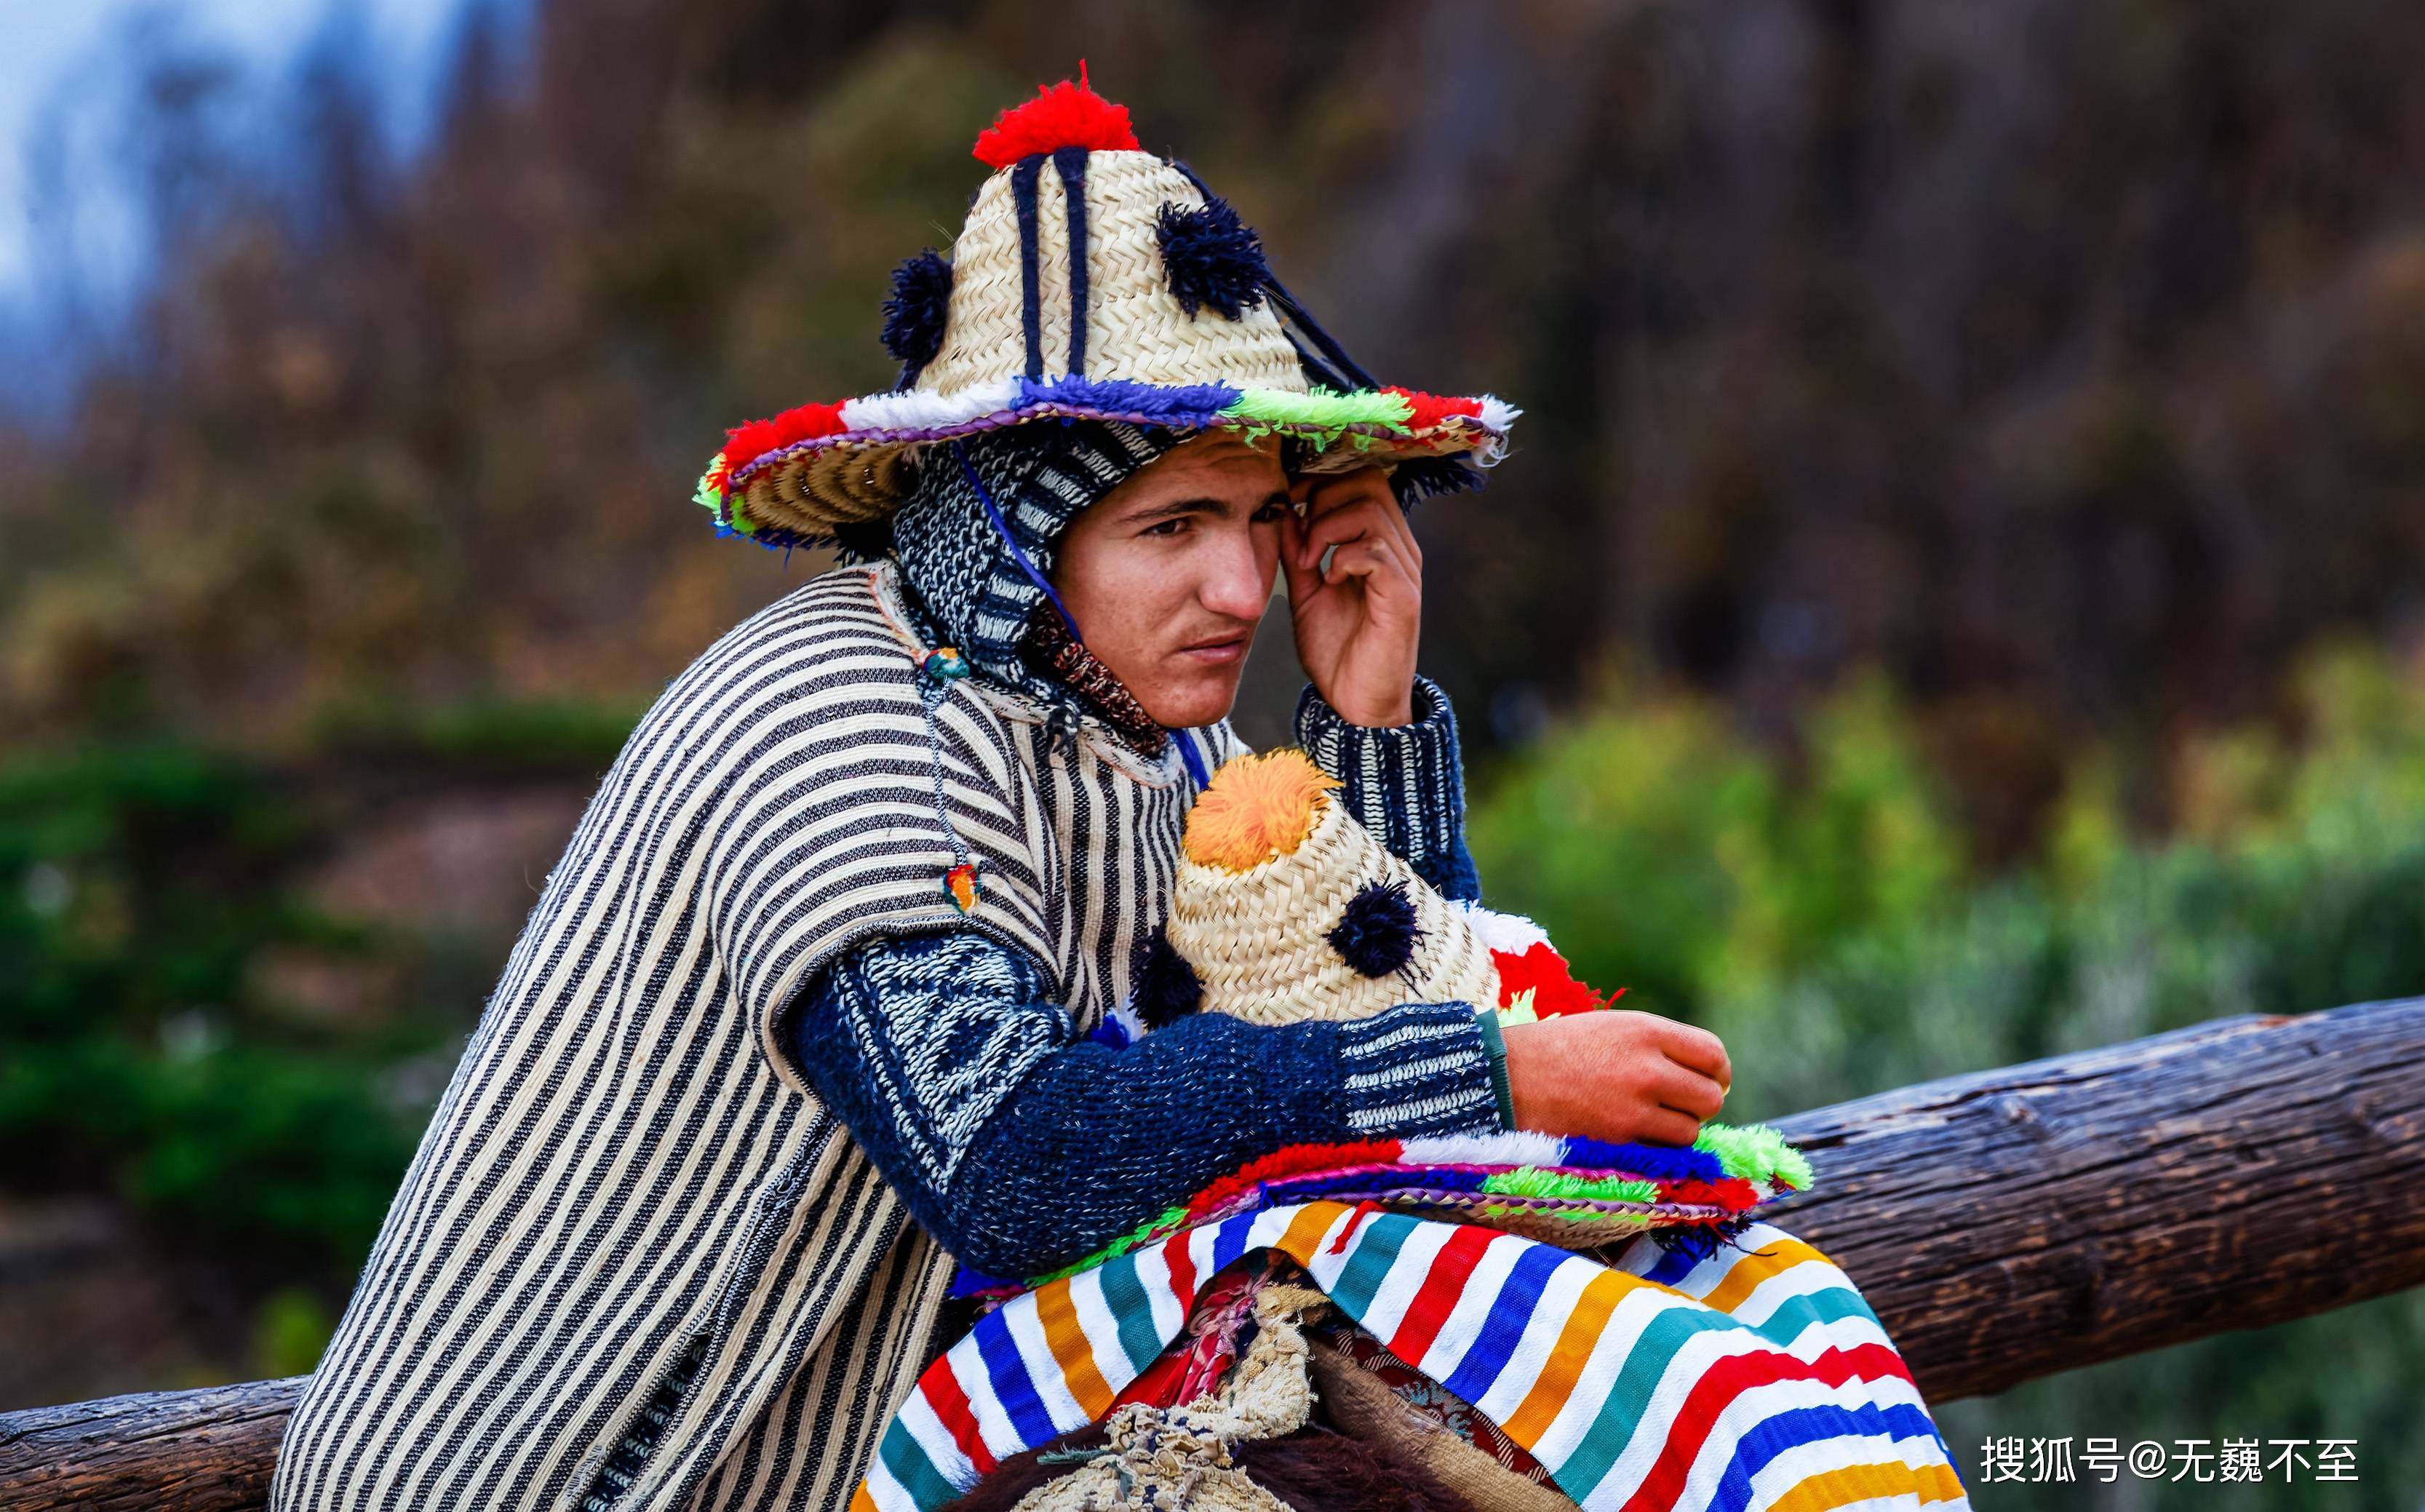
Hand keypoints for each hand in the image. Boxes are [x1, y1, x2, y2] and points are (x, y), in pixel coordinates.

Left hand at [1281, 467, 1419, 727]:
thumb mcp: (1305, 591)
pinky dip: (1343, 558)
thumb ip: (1298, 551)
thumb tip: (1285, 511)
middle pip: (1370, 483)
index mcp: (1379, 543)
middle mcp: (1399, 549)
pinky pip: (1375, 551)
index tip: (1289, 503)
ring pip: (1371, 511)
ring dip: (1327, 529)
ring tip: (1309, 563)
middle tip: (1300, 538)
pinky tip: (1329, 580)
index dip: (1323, 482)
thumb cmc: (1336, 650)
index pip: (1363, 480)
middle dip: (1324, 499)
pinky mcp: (1403, 596)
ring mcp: (1405, 571)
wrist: (1355, 704)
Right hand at [1501, 1010, 1732, 1145]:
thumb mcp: (1611, 1027)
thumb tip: (1707, 1077)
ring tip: (1649, 1122)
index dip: (1717, 1072)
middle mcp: (1647, 1068)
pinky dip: (1654, 1150)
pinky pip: (1661, 1154)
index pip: (1713, 1055)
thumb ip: (1658, 1046)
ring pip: (1690, 1131)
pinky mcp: (1618, 1143)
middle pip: (1710, 1097)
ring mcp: (1633, 1109)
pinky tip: (1633, 1138)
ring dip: (1676, 1130)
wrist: (1505, 1078)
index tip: (1710, 1080)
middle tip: (1678, 1105)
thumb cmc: (1557, 1050)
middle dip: (1699, 1104)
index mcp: (1645, 1031)